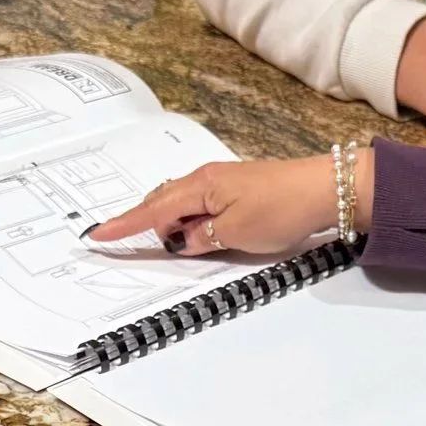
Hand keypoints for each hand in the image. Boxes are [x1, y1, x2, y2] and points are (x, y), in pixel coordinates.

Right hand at [84, 152, 368, 259]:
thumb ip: (202, 239)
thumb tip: (181, 241)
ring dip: (173, 225)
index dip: (125, 225)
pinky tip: (200, 233)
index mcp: (200, 187)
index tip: (98, 234)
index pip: (153, 211)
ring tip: (178, 245)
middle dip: (146, 224)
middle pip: (163, 204)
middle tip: (129, 242)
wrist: (326, 189)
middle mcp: (206, 179)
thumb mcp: (236, 233)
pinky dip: (191, 220)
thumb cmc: (283, 208)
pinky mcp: (238, 189)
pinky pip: (201, 205)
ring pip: (182, 204)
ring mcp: (222, 182)